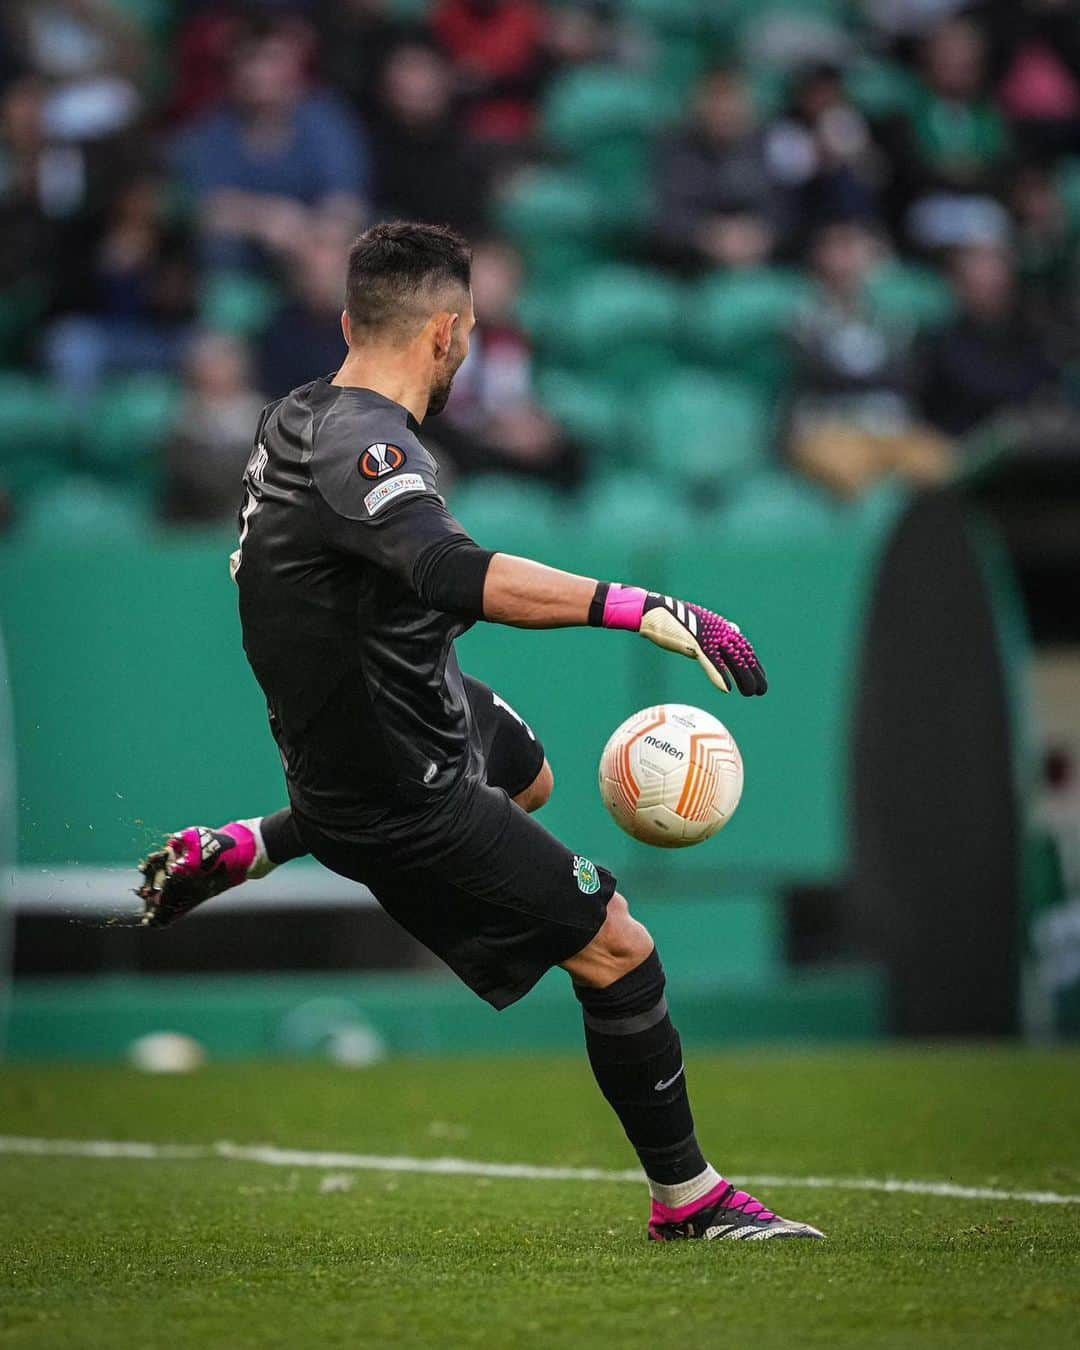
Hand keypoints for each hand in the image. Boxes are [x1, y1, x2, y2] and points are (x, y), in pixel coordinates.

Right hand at [598, 585, 766, 695]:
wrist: (653, 612)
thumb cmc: (672, 620)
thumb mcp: (697, 626)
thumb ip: (712, 633)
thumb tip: (730, 632)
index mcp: (720, 627)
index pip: (744, 647)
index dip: (754, 664)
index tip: (760, 677)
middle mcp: (719, 631)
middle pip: (743, 655)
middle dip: (754, 674)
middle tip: (761, 690)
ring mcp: (708, 637)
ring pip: (731, 660)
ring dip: (743, 678)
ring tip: (750, 693)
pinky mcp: (696, 643)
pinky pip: (711, 662)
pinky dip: (719, 676)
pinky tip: (727, 689)